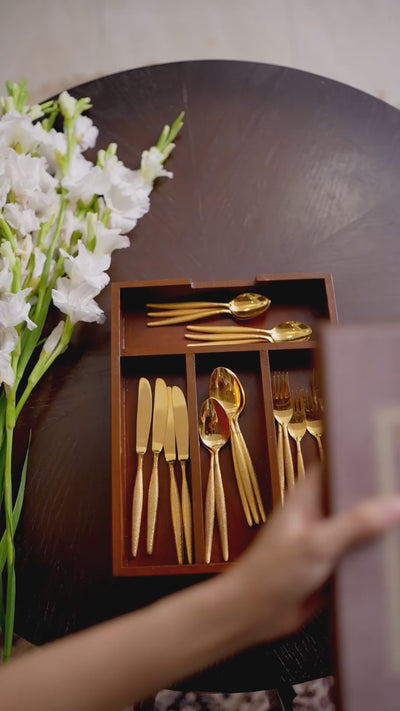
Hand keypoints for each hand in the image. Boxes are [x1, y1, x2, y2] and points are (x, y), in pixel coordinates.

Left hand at [224, 467, 399, 645]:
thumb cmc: (273, 572)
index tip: (389, 459)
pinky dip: (375, 558)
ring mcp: (326, 542)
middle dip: (378, 499)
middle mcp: (318, 515)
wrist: (254, 614)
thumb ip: (356, 524)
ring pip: (360, 530)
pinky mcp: (332, 568)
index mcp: (308, 497)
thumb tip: (395, 504)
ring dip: (380, 531)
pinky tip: (396, 558)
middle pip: (353, 499)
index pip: (336, 468)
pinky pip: (359, 558)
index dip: (360, 462)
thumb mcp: (317, 544)